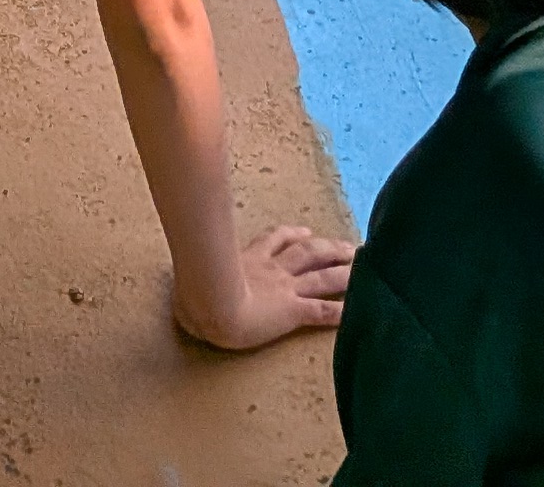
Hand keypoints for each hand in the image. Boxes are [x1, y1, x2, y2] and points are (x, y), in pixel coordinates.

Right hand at [177, 226, 354, 351]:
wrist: (213, 308)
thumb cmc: (197, 296)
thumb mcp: (193, 282)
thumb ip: (193, 285)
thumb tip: (181, 293)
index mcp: (250, 260)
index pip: (275, 241)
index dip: (293, 235)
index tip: (307, 233)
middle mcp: (272, 271)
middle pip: (308, 253)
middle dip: (330, 249)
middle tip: (350, 247)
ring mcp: (285, 290)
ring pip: (321, 277)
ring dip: (343, 273)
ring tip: (362, 268)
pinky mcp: (292, 312)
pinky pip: (321, 310)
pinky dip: (341, 311)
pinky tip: (357, 312)